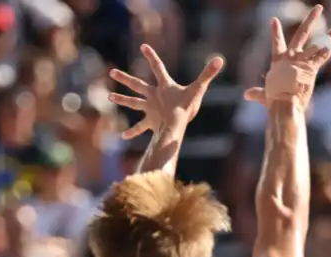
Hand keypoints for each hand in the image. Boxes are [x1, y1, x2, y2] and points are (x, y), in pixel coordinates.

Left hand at [108, 45, 224, 139]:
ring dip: (122, 99)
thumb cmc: (186, 107)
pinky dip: (132, 132)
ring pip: (133, 103)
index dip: (151, 56)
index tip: (143, 47)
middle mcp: (153, 96)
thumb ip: (208, 74)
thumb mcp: (198, 89)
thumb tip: (220, 59)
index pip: (158, 67)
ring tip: (110, 96)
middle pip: (137, 85)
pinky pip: (139, 127)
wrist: (175, 126)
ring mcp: (150, 109)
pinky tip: (123, 136)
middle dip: (124, 78)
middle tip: (112, 72)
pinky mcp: (150, 122)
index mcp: (164, 86)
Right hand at [243, 4, 330, 109]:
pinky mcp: (310, 68)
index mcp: (278, 62)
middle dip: (311, 20)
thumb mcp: (264, 95)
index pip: (276, 44)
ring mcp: (301, 61)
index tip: (274, 20)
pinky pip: (323, 56)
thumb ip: (256, 93)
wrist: (283, 103)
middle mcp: (290, 57)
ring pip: (318, 44)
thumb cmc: (273, 101)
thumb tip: (246, 95)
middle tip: (319, 8)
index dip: (275, 32)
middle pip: (301, 34)